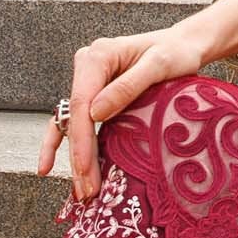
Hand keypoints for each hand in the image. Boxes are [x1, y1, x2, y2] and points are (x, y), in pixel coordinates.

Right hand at [38, 25, 214, 202]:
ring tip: (81, 189)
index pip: (81, 103)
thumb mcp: (159, 65)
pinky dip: (72, 145)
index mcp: (98, 57)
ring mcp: (90, 81)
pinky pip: (78, 121)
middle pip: (74, 117)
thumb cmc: (177, 53)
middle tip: (86, 190)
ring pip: (73, 123)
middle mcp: (87, 67)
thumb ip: (127, 86)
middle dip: (78, 156)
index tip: (84, 169)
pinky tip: (53, 166)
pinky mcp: (96, 93)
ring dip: (75, 156)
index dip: (81, 140)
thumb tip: (95, 113)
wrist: (184, 46)